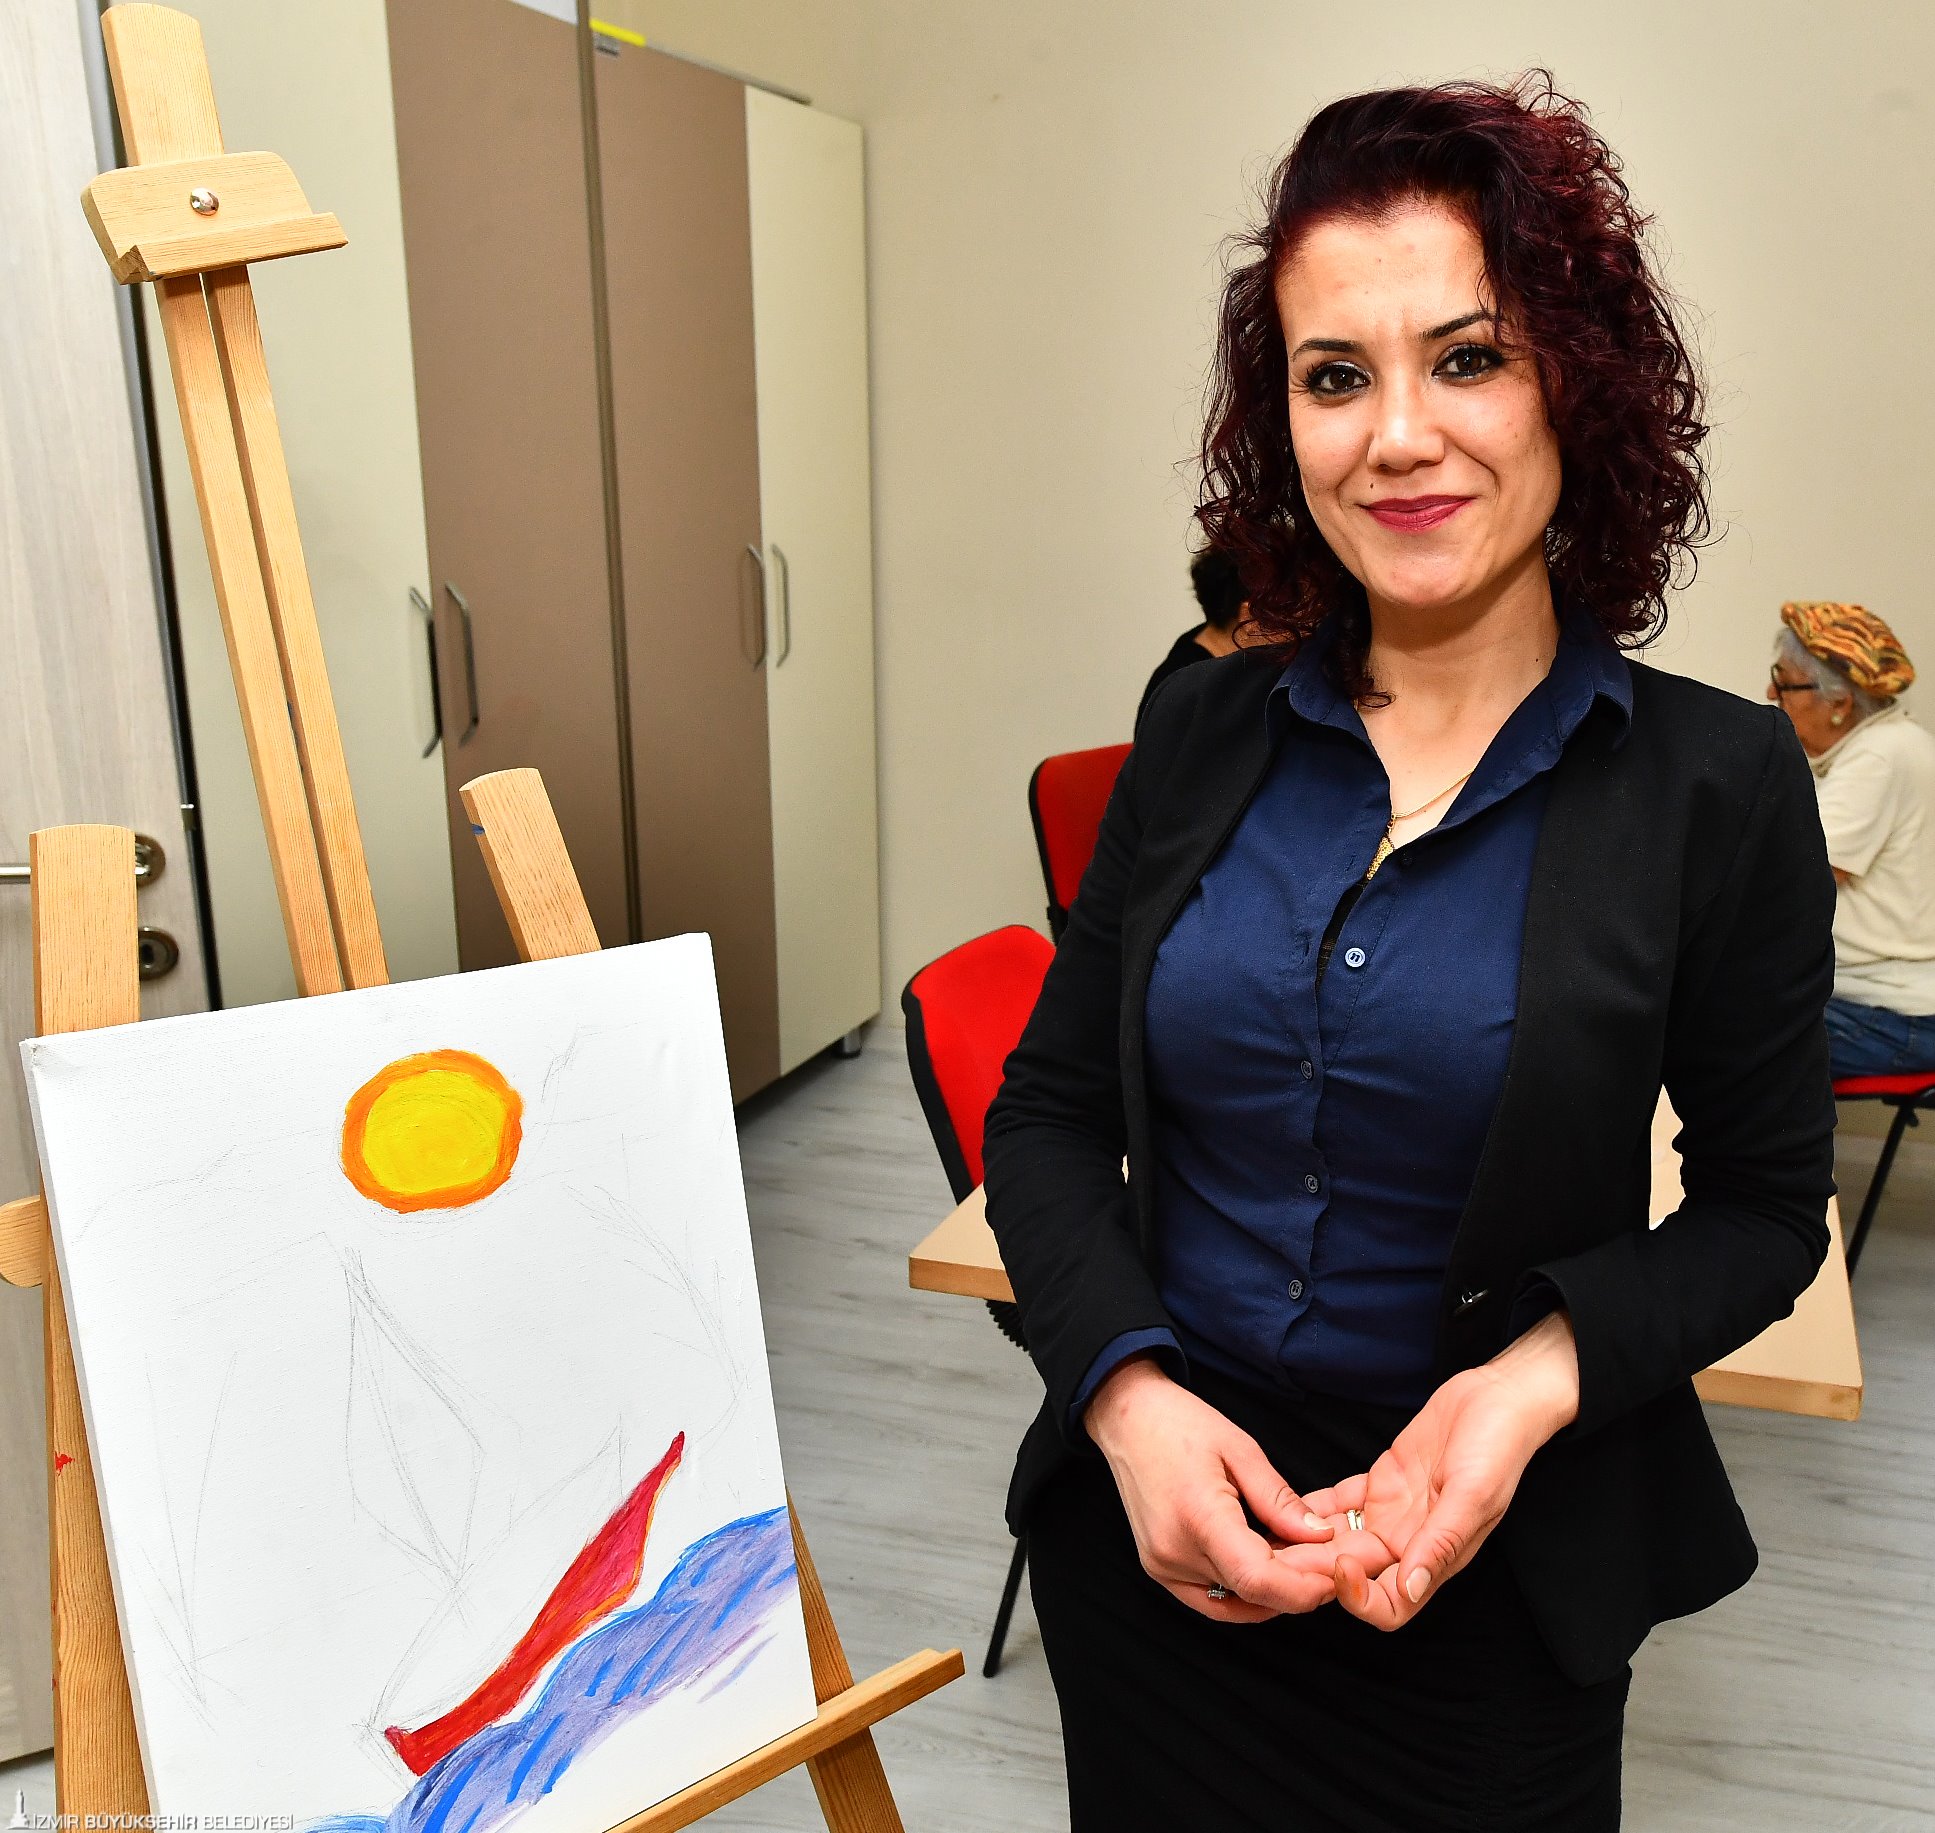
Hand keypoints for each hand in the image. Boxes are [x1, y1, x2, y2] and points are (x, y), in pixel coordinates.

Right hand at [1084, 1356, 1337, 1621]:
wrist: (1126, 1418)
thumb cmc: (1180, 1424)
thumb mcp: (1241, 1449)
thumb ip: (1280, 1501)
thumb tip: (1321, 1538)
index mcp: (1197, 1516)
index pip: (1258, 1579)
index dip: (1303, 1588)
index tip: (1335, 1575)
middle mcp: (1174, 1552)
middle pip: (1251, 1593)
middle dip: (1297, 1585)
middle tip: (1326, 1560)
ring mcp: (1162, 1566)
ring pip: (1235, 1601)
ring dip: (1272, 1589)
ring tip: (1296, 1557)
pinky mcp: (1159, 1569)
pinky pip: (1212, 1598)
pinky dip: (1244, 1591)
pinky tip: (1264, 1565)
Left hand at [1299, 1310, 1581, 1629]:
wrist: (1498, 1400)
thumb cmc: (1498, 1448)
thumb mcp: (1473, 1495)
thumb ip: (1440, 1544)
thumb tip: (1407, 1590)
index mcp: (1435, 1557)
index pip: (1391, 1605)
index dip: (1360, 1598)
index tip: (1338, 1566)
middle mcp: (1409, 1543)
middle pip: (1355, 1573)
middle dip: (1315, 1570)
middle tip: (1276, 1558)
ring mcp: (1392, 1514)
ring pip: (1340, 1540)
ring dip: (1305, 1542)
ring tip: (1265, 1536)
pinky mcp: (1381, 1483)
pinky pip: (1340, 1503)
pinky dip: (1312, 1507)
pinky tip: (1280, 1504)